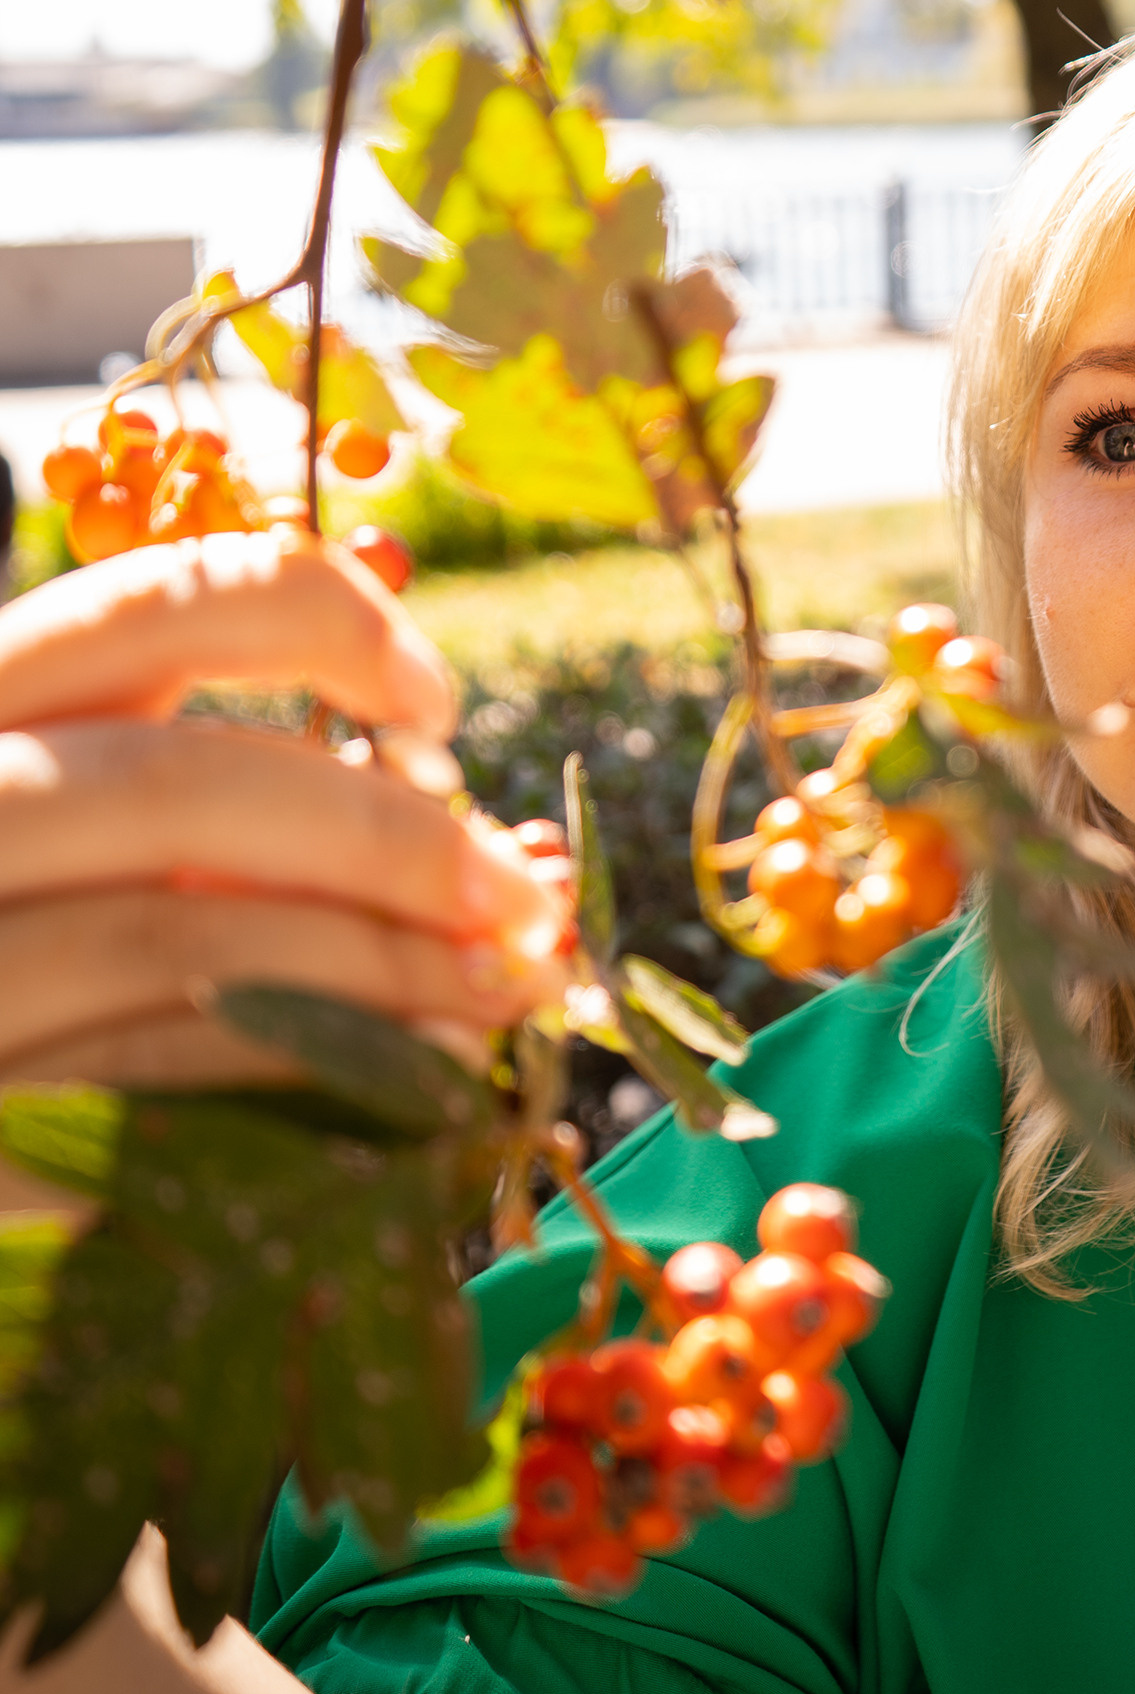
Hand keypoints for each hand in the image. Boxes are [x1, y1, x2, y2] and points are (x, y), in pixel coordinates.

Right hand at [0, 528, 568, 1111]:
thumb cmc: (43, 954)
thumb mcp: (117, 848)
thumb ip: (261, 823)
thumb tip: (518, 863)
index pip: (155, 605)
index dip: (320, 626)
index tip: (439, 704)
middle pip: (184, 785)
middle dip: (394, 842)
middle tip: (528, 901)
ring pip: (182, 943)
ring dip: (383, 971)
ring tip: (508, 991)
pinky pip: (156, 1089)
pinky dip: (305, 1077)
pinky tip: (419, 1084)